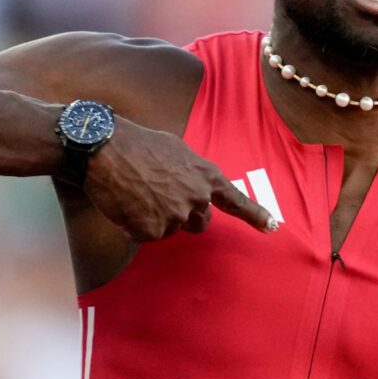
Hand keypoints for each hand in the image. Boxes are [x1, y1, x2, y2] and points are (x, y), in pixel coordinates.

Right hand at [82, 117, 277, 241]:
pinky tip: (126, 203)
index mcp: (205, 176)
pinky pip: (146, 234)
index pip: (236, 201)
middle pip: (200, 222)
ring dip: (155, 217)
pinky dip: (135, 225)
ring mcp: (175, 216)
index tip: (272, 227)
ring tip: (136, 192)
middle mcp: (196, 198)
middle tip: (158, 196)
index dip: (255, 215)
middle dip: (184, 215)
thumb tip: (188, 184)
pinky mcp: (152, 230)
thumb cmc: (138, 144)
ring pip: (169, 228)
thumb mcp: (175, 149)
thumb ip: (190, 172)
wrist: (105, 148)